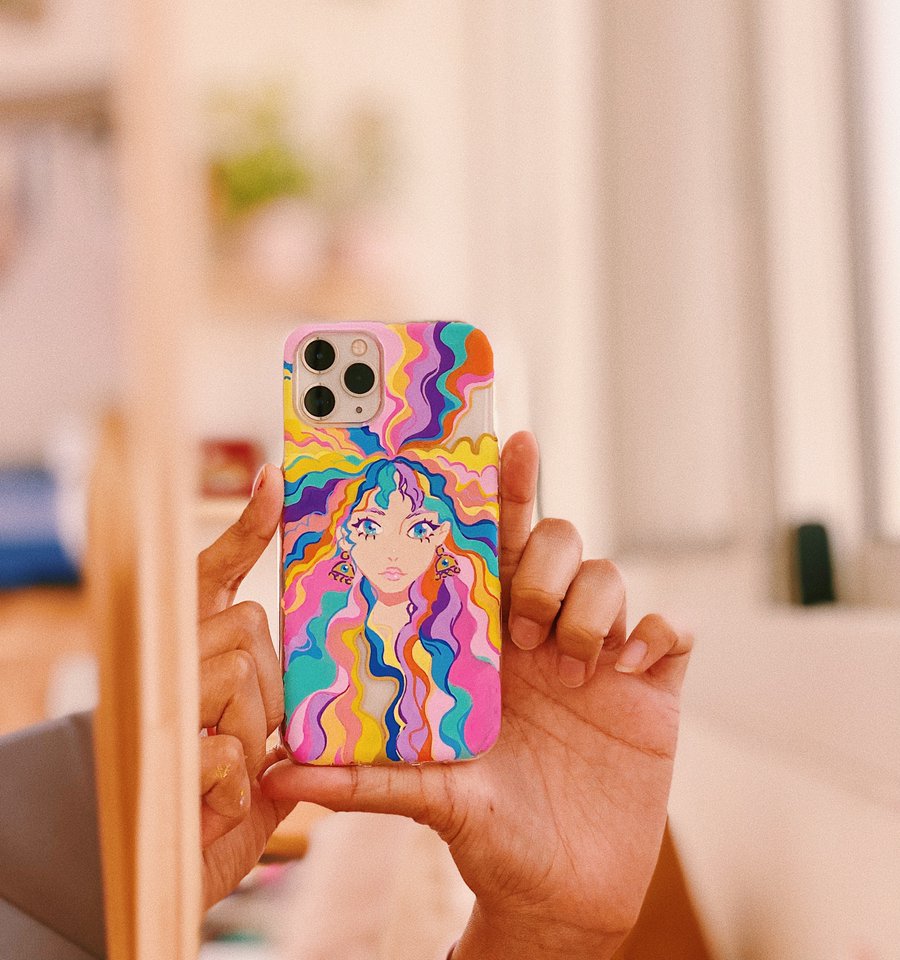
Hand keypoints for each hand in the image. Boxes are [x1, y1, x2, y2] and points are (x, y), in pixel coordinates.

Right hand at [197, 464, 296, 909]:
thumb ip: (278, 708)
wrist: (157, 878)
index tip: (275, 479)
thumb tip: (319, 668)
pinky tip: (214, 807)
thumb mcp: (257, 753)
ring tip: (228, 776)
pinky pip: (232, 748)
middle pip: (248, 625)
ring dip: (253, 739)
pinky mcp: (162, 753)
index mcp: (196, 654)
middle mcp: (171, 664)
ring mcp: (162, 703)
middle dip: (269, 687)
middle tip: (253, 738)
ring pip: (242, 679)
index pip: (217, 576)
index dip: (247, 528)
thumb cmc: (213, 808)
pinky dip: (237, 790)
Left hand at [261, 432, 692, 959]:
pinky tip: (631, 668)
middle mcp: (544, 634)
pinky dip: (658, 633)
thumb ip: (364, 780)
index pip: (494, 545)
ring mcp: (602, 657)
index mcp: (489, 641)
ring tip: (575, 664)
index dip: (504, 489)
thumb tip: (279, 774)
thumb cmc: (488, 836)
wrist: (561, 895)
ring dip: (591, 606)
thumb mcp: (429, 799)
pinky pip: (671, 630)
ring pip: (611, 575)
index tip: (507, 440)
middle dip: (545, 563)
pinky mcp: (653, 689)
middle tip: (527, 627)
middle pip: (557, 541)